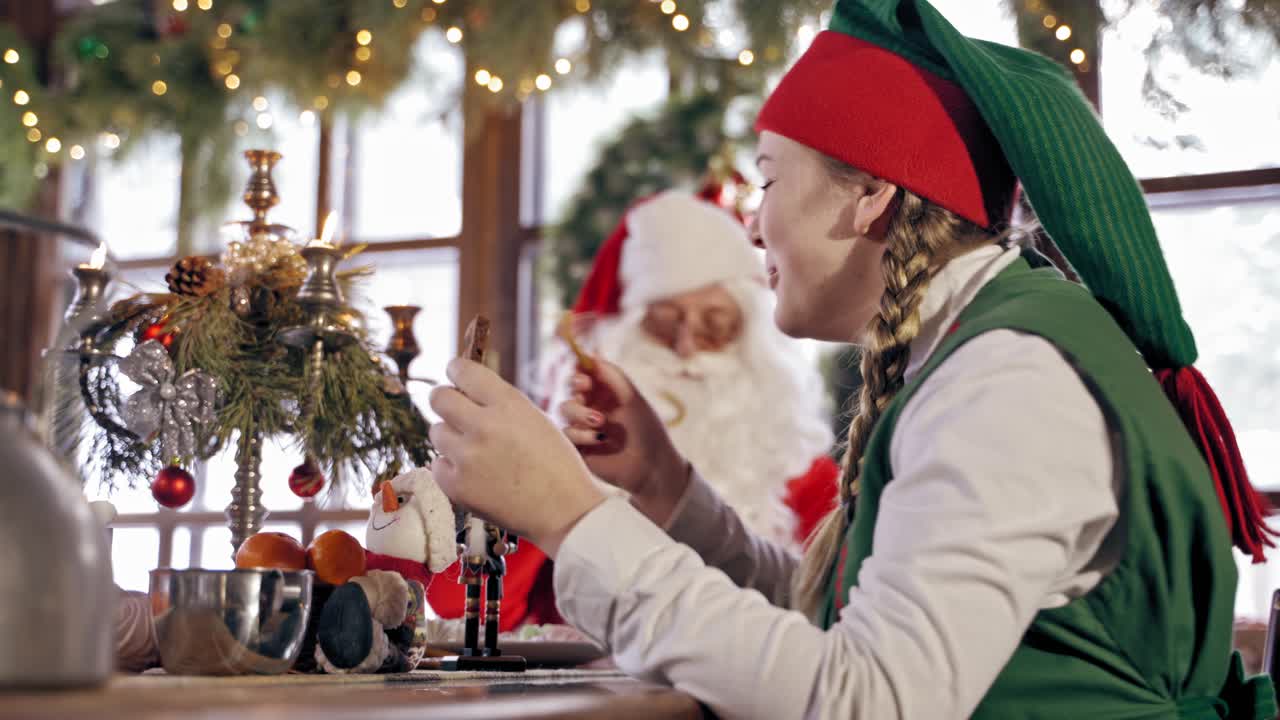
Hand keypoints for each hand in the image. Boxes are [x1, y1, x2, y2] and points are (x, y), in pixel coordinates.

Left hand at [428, 358, 606, 555]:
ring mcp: (467, 458)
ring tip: (476, 452)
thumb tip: (466, 392)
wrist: (565, 511)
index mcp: (508, 404)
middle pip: (438, 398)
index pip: (461, 370)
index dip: (456, 371)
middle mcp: (484, 426)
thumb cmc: (557, 464)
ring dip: (451, 438)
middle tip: (456, 412)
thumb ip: (500, 404)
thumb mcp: (536, 419)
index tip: (456, 376)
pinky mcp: (457, 487)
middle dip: (446, 401)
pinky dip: (451, 468)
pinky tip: (474, 474)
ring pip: (436, 432)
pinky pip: (437, 465)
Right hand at [557, 357, 689, 524]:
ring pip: (565, 409)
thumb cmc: (647, 431)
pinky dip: (581, 433)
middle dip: (576, 386)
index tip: (584, 368)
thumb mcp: (632, 397)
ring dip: (581, 412)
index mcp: (606, 393)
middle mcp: (593, 407)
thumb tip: (591, 355)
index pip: (585, 373)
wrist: (650, 467)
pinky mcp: (577, 447)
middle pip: (570, 387)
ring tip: (601, 422)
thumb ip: (612, 375)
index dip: (580, 368)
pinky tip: (599, 438)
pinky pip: (566, 433)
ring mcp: (583, 427)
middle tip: (585, 388)